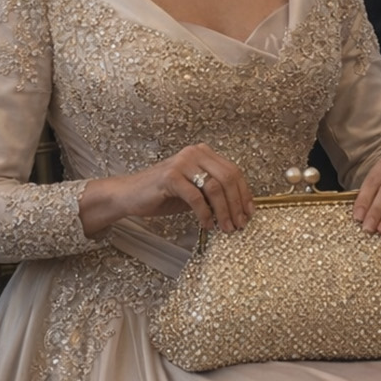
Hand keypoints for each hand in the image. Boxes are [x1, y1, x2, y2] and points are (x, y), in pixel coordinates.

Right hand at [80, 144, 253, 237]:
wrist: (131, 194)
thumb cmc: (164, 194)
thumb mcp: (195, 190)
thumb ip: (214, 193)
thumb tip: (240, 209)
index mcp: (203, 153)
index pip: (234, 171)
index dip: (245, 194)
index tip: (249, 213)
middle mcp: (194, 153)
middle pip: (228, 177)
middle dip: (237, 204)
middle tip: (240, 224)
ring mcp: (182, 163)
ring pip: (215, 187)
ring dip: (224, 212)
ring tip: (226, 228)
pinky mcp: (170, 176)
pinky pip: (195, 197)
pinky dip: (204, 214)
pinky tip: (207, 225)